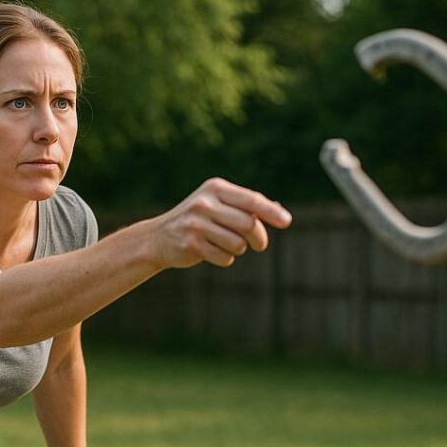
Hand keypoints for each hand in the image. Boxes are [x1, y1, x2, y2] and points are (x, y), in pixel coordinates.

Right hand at [151, 177, 292, 268]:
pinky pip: (225, 257)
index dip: (270, 212)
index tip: (286, 222)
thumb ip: (245, 206)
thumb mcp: (218, 204)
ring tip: (225, 244)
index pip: (251, 200)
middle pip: (248, 224)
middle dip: (259, 238)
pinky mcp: (191, 244)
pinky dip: (224, 258)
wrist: (159, 237)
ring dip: (238, 249)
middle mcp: (205, 203)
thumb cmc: (198, 219)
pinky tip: (211, 252)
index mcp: (215, 188)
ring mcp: (197, 224)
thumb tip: (277, 210)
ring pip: (238, 244)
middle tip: (260, 245)